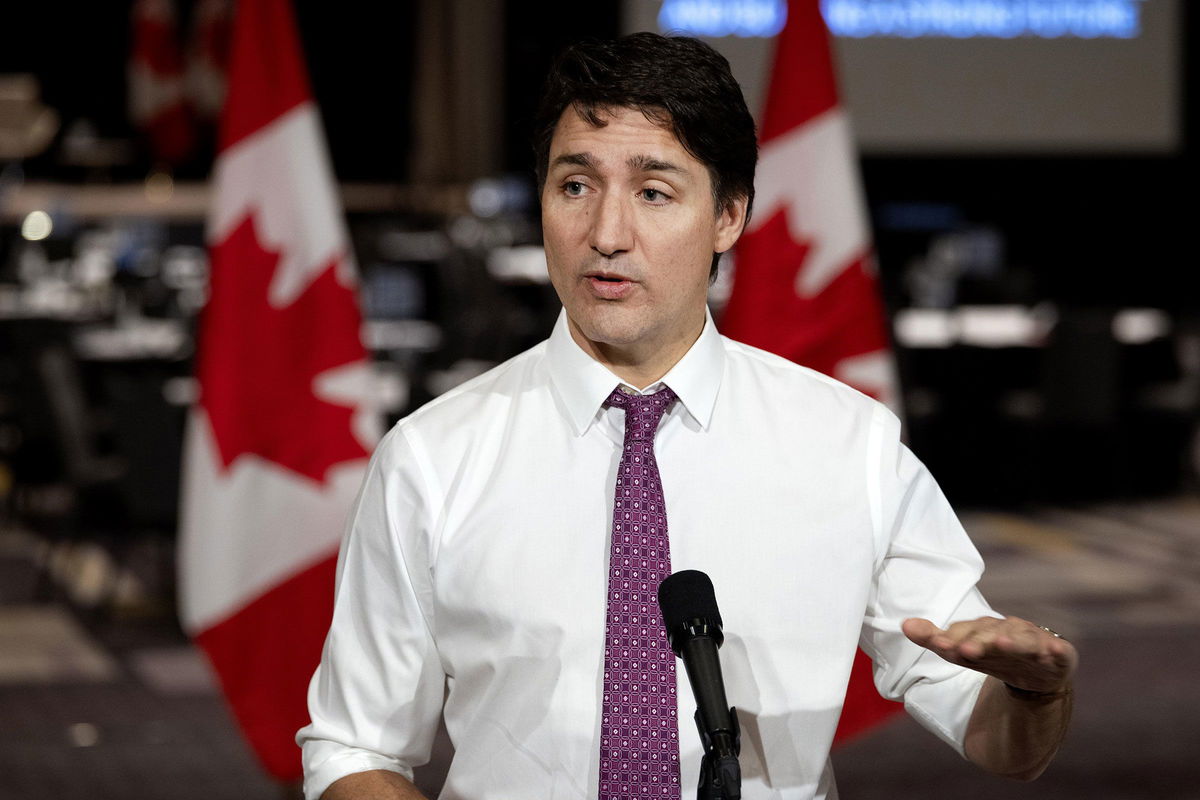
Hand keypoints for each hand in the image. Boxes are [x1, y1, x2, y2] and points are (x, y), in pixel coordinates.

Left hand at [902, 615, 1077, 693]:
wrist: (1037, 674)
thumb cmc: (995, 656)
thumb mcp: (964, 651)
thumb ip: (936, 640)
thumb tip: (904, 625)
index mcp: (985, 628)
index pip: (966, 631)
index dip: (953, 637)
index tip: (939, 644)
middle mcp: (1009, 629)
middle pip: (991, 633)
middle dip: (977, 641)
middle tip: (963, 649)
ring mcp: (1035, 641)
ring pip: (1022, 640)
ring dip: (1011, 641)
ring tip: (1000, 643)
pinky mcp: (1058, 654)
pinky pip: (1058, 651)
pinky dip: (1055, 650)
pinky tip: (1052, 651)